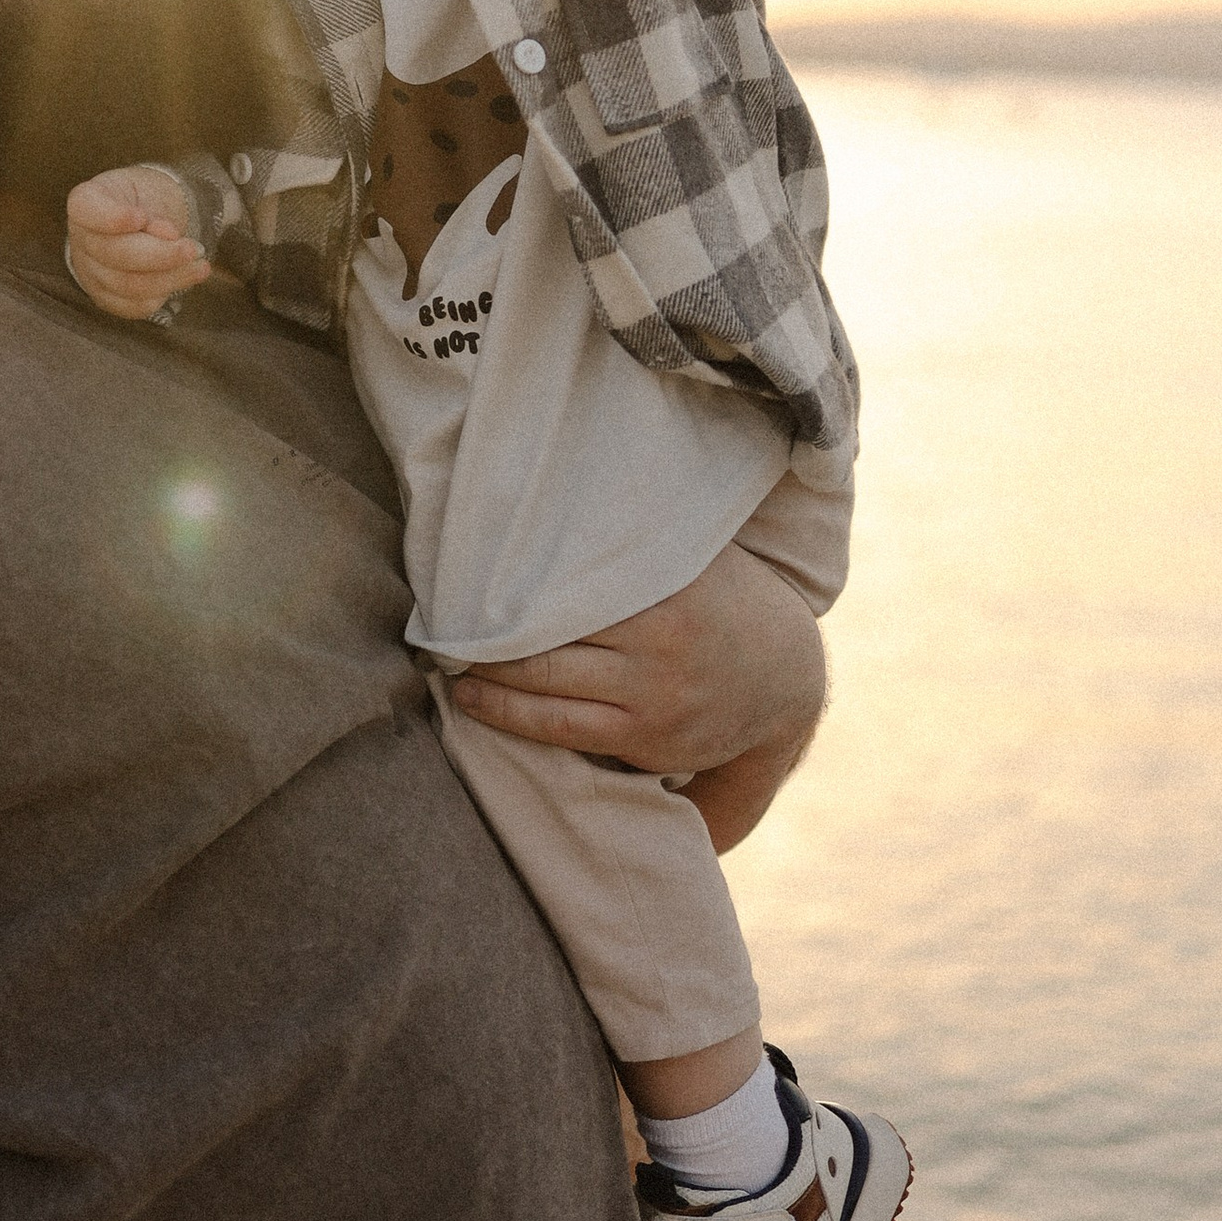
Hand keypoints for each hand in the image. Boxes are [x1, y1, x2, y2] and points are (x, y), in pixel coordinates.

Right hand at [66, 164, 208, 317]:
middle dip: (161, 254)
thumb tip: (169, 236)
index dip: (112, 218)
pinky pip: (132, 306)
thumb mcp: (147, 191)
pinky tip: (180, 280)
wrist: (138, 220)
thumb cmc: (141, 201)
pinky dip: (160, 296)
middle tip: (194, 249)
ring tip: (200, 267)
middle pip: (115, 254)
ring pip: (128, 285)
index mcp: (85, 202)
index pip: (85, 210)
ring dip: (170, 278)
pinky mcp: (104, 297)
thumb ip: (155, 211)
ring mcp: (89, 272)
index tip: (141, 217)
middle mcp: (81, 239)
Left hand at [445, 540, 826, 778]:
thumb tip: (557, 481)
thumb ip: (635, 533)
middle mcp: (660, 638)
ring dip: (486, 675)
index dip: (511, 576)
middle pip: (547, 633)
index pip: (573, 574)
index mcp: (668, 581)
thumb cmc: (720, 598)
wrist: (785, 679)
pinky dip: (508, 714)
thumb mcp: (693, 551)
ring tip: (443, 659)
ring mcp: (652, 693)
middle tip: (436, 618)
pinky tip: (472, 698)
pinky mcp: (645, 738)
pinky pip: (560, 729)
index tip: (460, 565)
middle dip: (485, 630)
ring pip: (544, 685)